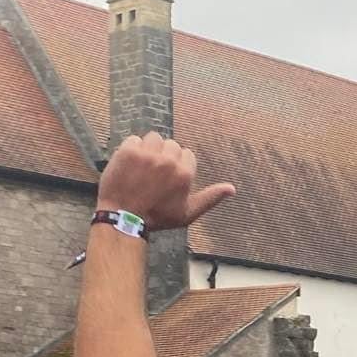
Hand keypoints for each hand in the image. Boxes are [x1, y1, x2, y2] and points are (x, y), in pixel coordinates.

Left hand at [95, 132, 234, 232]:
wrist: (124, 217)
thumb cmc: (158, 218)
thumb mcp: (188, 213)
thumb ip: (211, 198)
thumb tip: (232, 189)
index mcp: (184, 173)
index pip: (187, 155)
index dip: (178, 166)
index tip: (168, 179)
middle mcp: (168, 161)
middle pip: (172, 145)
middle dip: (165, 156)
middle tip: (154, 174)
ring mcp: (147, 154)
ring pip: (154, 138)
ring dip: (150, 149)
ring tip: (143, 165)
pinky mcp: (128, 151)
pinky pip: (135, 139)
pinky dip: (132, 149)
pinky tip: (130, 165)